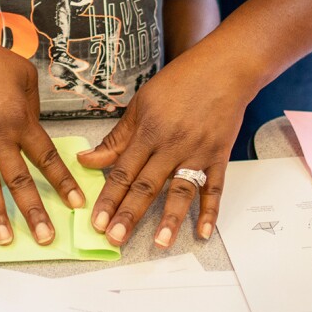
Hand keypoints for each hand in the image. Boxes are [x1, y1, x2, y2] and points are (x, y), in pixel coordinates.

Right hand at [0, 29, 84, 244]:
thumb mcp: (22, 74)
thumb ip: (31, 104)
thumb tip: (32, 124)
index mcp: (20, 120)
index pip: (46, 158)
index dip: (62, 182)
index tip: (75, 204)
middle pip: (19, 182)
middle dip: (34, 212)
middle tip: (46, 238)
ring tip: (5, 240)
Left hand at [78, 53, 244, 247]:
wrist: (224, 68)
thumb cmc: (180, 81)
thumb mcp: (141, 103)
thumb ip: (117, 137)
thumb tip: (87, 159)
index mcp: (148, 131)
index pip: (123, 171)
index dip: (108, 197)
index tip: (96, 221)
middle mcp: (171, 144)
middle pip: (147, 185)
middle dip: (129, 214)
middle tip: (115, 239)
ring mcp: (197, 151)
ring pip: (180, 190)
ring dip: (169, 218)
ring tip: (159, 243)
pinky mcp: (219, 156)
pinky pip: (214, 188)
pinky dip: (210, 211)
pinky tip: (202, 232)